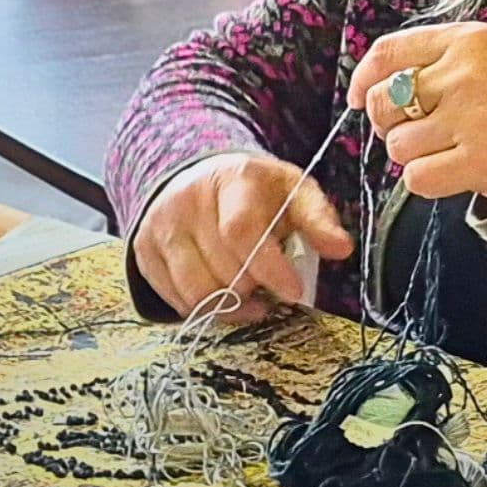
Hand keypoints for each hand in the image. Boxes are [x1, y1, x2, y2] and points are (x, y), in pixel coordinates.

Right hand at [132, 151, 354, 320]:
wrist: (201, 178)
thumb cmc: (257, 193)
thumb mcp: (294, 192)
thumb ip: (318, 220)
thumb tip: (341, 249)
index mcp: (232, 178)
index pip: (241, 231)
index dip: (269, 269)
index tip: (294, 292)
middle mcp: (189, 198)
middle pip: (222, 269)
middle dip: (254, 288)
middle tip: (270, 285)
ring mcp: (162, 224)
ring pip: (195, 291)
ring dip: (229, 305)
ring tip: (249, 294)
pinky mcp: (144, 249)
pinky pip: (175, 300)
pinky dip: (203, 308)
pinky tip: (221, 293)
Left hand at [347, 22, 486, 200]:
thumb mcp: (486, 50)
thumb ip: (433, 58)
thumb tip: (368, 86)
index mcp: (464, 41)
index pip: (387, 53)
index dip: (362, 78)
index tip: (357, 97)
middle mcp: (463, 76)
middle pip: (383, 102)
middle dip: (387, 121)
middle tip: (415, 129)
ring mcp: (470, 120)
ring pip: (397, 144)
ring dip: (413, 153)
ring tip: (447, 147)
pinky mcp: (477, 162)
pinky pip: (416, 177)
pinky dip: (426, 179)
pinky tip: (452, 169)